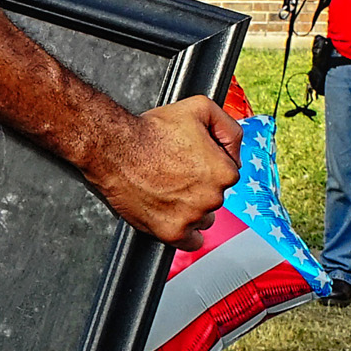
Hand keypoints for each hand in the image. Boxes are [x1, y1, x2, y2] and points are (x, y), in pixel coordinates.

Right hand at [85, 97, 241, 247]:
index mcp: (224, 171)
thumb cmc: (151, 130)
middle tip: (176, 174)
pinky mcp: (170, 232)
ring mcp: (191, 217)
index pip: (227, 175)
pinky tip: (174, 216)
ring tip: (169, 192)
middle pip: (215, 198)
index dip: (209, 166)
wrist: (114, 147)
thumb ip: (229, 127)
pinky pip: (190, 242)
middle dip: (200, 188)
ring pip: (203, 219)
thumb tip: (235, 151)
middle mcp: (213, 197)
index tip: (192, 162)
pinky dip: (185, 233)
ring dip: (192, 209)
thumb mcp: (200, 108)